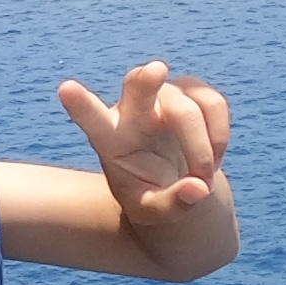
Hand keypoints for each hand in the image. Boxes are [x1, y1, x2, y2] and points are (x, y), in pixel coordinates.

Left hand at [54, 60, 236, 274]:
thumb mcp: (153, 213)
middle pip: (136, 86)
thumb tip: (198, 189)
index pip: (91, 119)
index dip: (80, 104)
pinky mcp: (192, 92)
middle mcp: (133, 112)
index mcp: (110, 139)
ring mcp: (163, 97)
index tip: (65, 89)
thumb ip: (172, 205)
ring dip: (201, 145)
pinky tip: (215, 156)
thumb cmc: (153, 197)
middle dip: (146, 79)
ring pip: (186, 106)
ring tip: (203, 175)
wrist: (175, 184)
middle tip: (157, 71)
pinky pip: (212, 102)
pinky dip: (220, 133)